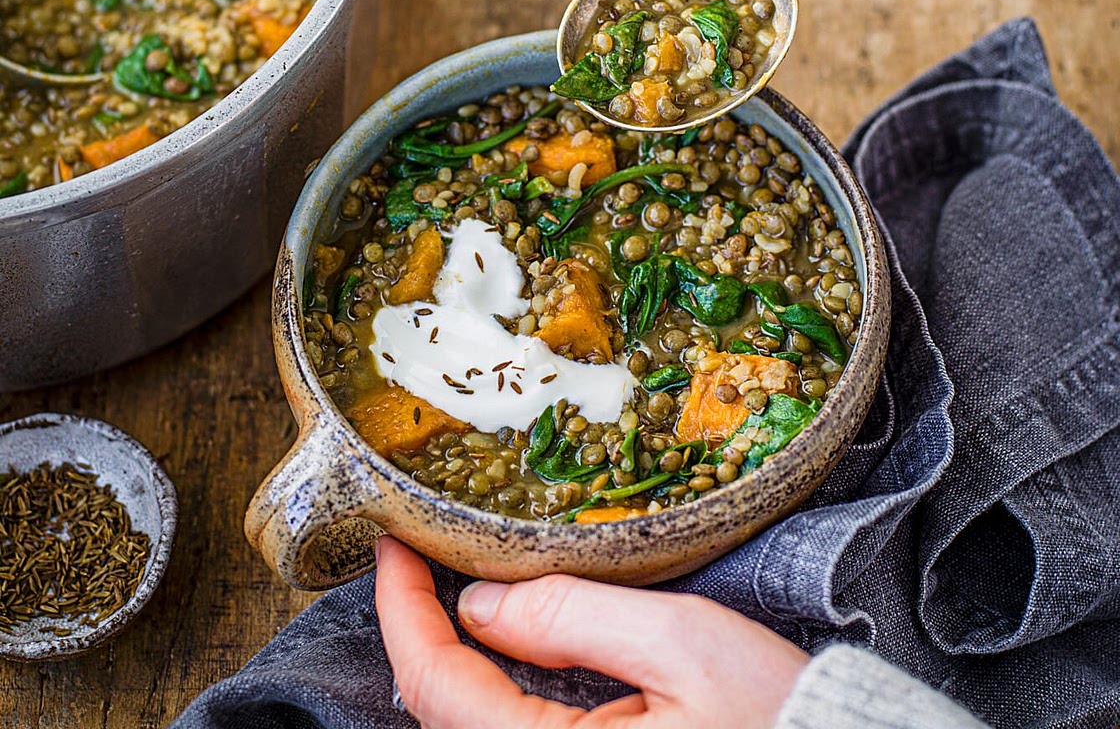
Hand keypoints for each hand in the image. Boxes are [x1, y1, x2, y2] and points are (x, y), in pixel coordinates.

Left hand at [375, 536, 807, 728]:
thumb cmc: (774, 723)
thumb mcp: (682, 647)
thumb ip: (573, 615)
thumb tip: (481, 598)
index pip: (435, 682)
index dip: (401, 606)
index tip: (392, 542)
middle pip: (438, 705)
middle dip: (417, 623)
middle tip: (417, 550)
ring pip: (466, 722)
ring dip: (447, 652)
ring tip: (446, 581)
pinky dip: (485, 681)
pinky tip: (497, 638)